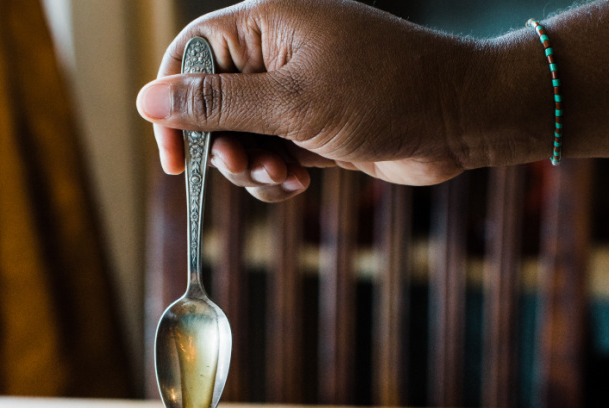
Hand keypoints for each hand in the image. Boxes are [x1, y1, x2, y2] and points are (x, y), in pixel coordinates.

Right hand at [136, 0, 544, 201]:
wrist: (461, 118)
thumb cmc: (384, 95)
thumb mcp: (292, 103)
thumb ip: (216, 104)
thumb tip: (148, 100)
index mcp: (264, 23)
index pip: (188, 57)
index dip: (172, 107)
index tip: (176, 161)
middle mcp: (275, 53)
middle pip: (210, 105)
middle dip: (222, 147)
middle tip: (249, 168)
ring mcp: (296, 91)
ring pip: (241, 139)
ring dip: (253, 168)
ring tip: (288, 177)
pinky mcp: (315, 126)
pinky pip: (272, 156)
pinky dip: (277, 177)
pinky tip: (301, 184)